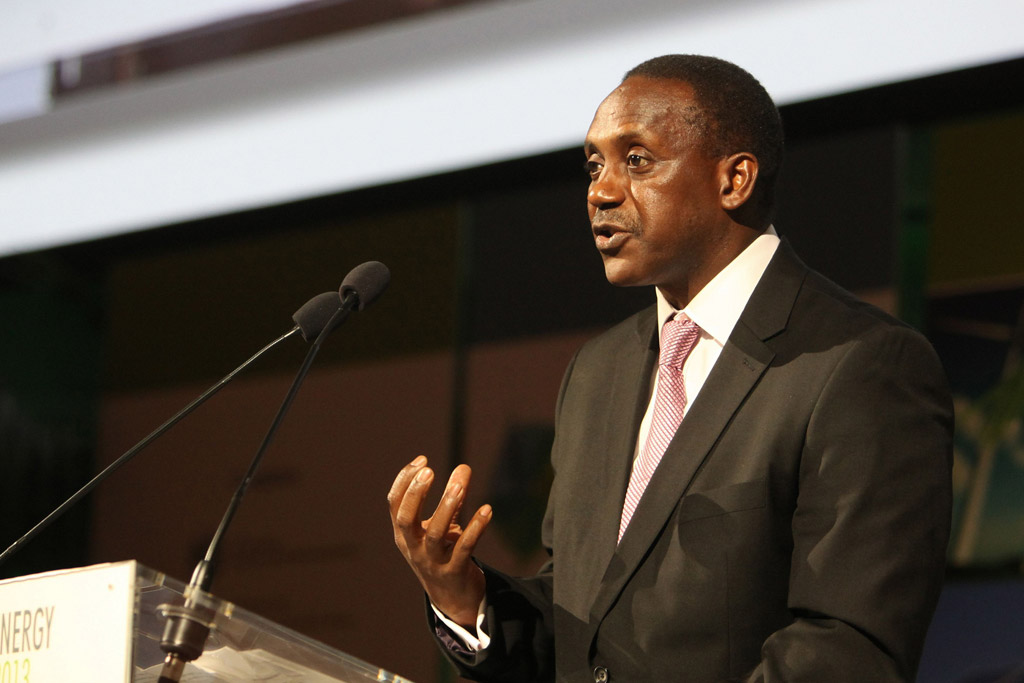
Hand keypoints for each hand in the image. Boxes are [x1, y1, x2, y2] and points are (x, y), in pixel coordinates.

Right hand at [388, 456, 491, 627]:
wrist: (454, 599)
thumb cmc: (444, 554)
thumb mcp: (443, 526)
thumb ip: (453, 498)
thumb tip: (464, 467)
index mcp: (404, 534)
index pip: (395, 504)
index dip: (404, 481)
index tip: (422, 459)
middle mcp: (413, 548)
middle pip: (406, 519)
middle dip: (415, 494)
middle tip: (429, 470)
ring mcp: (432, 562)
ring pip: (436, 534)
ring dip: (447, 508)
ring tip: (459, 486)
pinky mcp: (455, 572)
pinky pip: (465, 548)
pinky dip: (475, 528)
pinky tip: (487, 510)